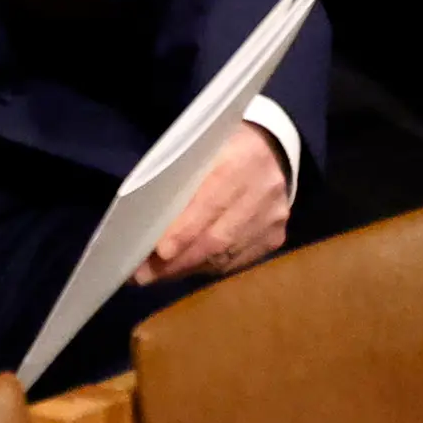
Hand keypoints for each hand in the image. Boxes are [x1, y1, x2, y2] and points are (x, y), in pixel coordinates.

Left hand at [135, 125, 291, 283]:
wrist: (273, 150)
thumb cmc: (223, 147)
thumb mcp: (203, 151)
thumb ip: (182, 181)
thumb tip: (149, 222)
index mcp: (240, 158)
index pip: (211, 201)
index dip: (185, 230)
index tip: (160, 252)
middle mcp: (263, 190)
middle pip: (218, 236)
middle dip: (179, 259)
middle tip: (146, 274)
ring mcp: (273, 217)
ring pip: (227, 254)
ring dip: (190, 266)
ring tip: (160, 274)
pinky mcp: (276, 236)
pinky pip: (238, 261)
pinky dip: (209, 266)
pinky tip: (190, 266)